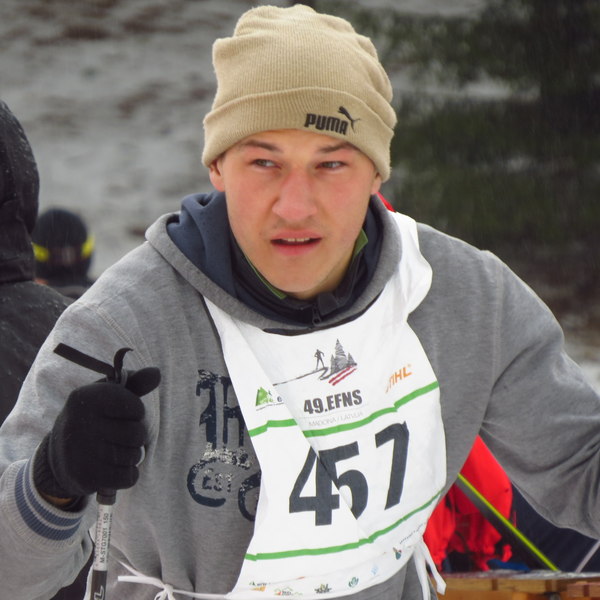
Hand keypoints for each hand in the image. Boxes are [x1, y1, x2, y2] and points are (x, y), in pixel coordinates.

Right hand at [33, 367, 160, 500]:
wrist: (59, 456)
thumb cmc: (94, 418)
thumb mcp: (109, 395)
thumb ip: (136, 383)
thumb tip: (156, 373)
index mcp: (86, 397)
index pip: (136, 407)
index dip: (136, 413)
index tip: (121, 414)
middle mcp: (79, 423)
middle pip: (137, 434)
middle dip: (136, 437)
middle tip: (119, 436)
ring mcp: (80, 451)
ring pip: (134, 456)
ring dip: (131, 456)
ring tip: (115, 451)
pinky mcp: (84, 476)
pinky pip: (128, 478)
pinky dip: (129, 475)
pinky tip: (115, 469)